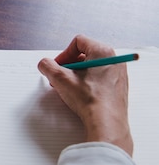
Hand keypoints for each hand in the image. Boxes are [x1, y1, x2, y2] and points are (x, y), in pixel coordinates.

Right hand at [37, 35, 132, 155]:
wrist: (106, 122)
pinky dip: (87, 83)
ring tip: (69, 88)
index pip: (78, 42)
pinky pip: (99, 77)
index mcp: (103, 52)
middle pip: (85, 54)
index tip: (58, 66)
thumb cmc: (90, 99)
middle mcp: (114, 60)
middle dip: (69, 66)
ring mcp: (118, 73)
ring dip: (76, 75)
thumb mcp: (60, 79)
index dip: (63, 54)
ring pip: (91, 66)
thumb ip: (47, 66)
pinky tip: (80, 94)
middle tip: (61, 78)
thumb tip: (44, 64)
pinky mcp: (118, 86)